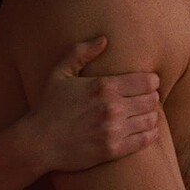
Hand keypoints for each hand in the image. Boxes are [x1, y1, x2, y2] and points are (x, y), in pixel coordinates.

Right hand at [27, 34, 160, 171]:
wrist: (38, 143)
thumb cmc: (48, 106)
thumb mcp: (60, 73)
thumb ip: (81, 52)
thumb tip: (104, 39)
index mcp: (104, 86)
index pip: (147, 81)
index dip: (152, 81)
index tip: (148, 84)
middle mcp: (112, 107)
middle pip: (152, 100)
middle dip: (152, 98)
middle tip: (146, 99)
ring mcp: (113, 130)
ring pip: (151, 119)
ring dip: (151, 116)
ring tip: (145, 114)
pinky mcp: (113, 150)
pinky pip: (145, 140)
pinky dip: (151, 134)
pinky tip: (148, 130)